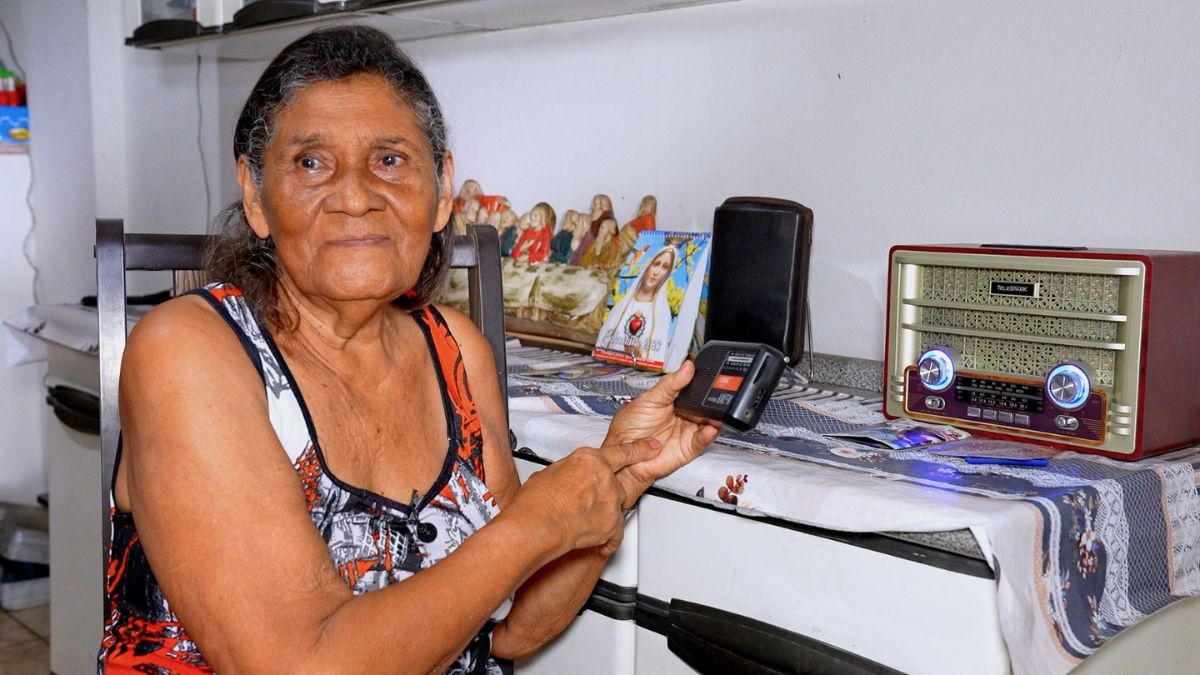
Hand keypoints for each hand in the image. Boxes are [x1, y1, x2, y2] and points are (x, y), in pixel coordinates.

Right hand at [506, 438, 661, 556]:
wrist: (538, 525)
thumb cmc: (537, 501)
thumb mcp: (549, 472)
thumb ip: (569, 472)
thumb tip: (568, 478)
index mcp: (590, 459)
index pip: (623, 451)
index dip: (641, 448)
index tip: (652, 446)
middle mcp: (605, 477)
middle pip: (616, 484)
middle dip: (603, 494)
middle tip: (582, 502)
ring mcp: (611, 500)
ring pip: (616, 506)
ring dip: (603, 513)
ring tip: (579, 520)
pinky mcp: (613, 524)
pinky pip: (617, 533)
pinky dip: (608, 539)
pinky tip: (598, 541)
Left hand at [604, 360, 721, 504]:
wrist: (625, 454)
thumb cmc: (630, 427)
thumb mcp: (650, 398)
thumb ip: (671, 384)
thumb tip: (687, 367)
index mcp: (675, 401)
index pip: (694, 390)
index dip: (703, 383)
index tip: (711, 375)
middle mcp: (684, 416)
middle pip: (705, 406)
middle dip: (713, 401)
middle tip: (717, 394)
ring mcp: (688, 431)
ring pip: (709, 423)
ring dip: (715, 418)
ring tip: (715, 413)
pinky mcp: (689, 448)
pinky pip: (702, 441)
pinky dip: (708, 435)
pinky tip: (709, 429)